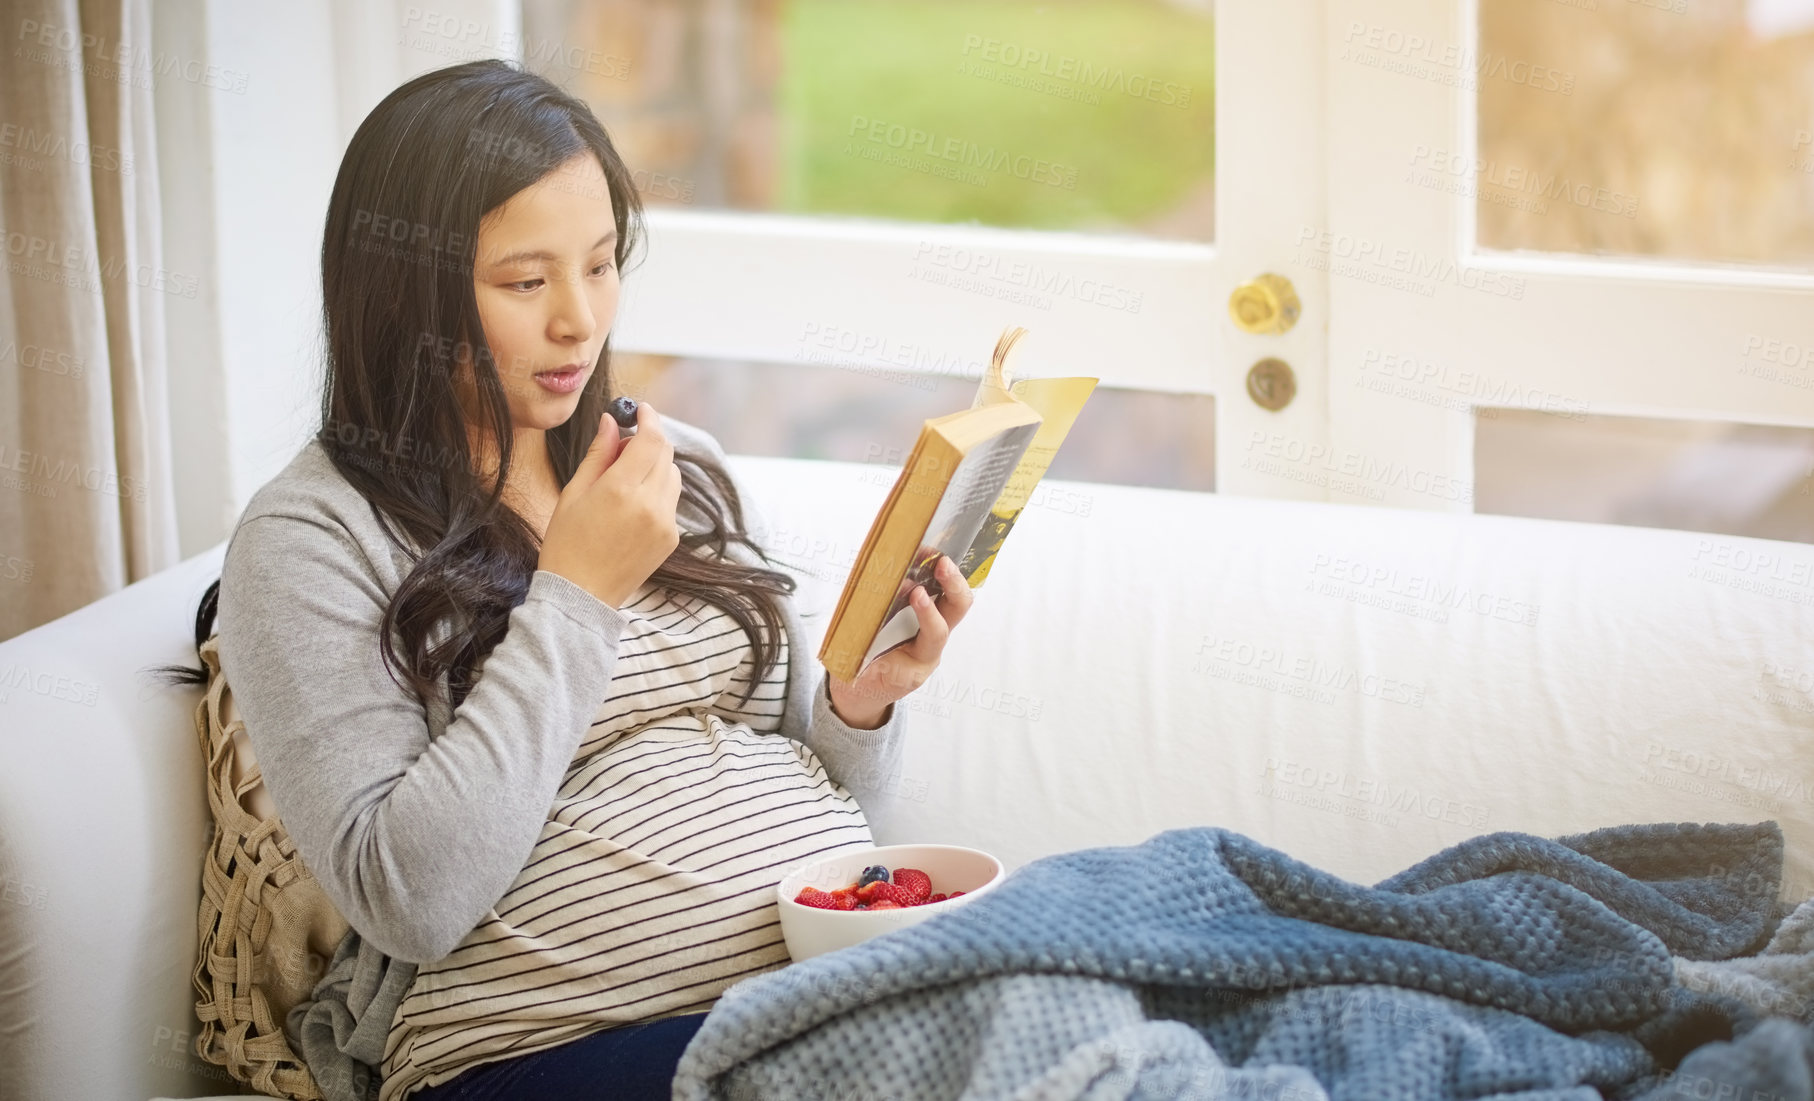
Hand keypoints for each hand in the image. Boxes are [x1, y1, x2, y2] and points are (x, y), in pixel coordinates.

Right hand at [537, 400, 681, 607]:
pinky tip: (631, 507)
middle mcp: (651, 504)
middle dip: (648, 442)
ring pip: (673, 477)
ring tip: (623, 481)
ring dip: (655, 467)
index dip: (649, 418)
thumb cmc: (567, 544)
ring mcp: (665, 524)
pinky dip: (657, 492)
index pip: (651, 439)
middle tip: (622, 447)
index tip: (641, 409)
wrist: (580, 596)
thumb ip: (598, 454)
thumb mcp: (574, 493)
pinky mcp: (671, 539)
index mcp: (622, 489)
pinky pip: (671, 502)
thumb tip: (611, 421)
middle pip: (666, 454)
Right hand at [826, 553, 974, 727]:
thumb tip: (862, 607)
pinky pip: (936, 593)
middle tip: (941, 563)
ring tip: (928, 552)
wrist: (863, 691)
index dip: (928, 614)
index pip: (934, 635)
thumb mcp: (856, 667)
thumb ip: (861, 642)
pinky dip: (931, 574)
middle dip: (954, 585)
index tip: (916, 593)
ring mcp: (929, 631)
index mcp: (918, 663)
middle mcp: (930, 646)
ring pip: (951, 600)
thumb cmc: (860, 679)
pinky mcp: (922, 619)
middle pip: (957, 612)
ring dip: (944, 574)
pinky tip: (921, 556)